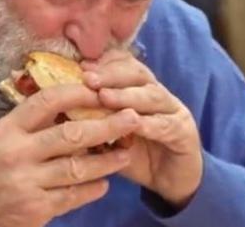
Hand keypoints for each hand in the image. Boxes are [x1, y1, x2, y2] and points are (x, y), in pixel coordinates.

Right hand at [0, 85, 140, 226]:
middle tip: (133, 117)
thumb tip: (76, 98)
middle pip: (71, 134)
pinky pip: (73, 196)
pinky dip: (93, 189)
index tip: (104, 88)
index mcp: (8, 130)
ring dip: (108, 160)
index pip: (47, 101)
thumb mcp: (0, 138)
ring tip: (127, 152)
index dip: (79, 92)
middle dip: (107, 125)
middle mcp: (17, 153)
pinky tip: (105, 183)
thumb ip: (33, 122)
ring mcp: (26, 183)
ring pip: (78, 167)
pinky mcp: (34, 209)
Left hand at [82, 50, 202, 208]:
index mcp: (141, 91)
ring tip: (104, 97)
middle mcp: (159, 95)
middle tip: (88, 78)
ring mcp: (175, 112)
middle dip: (112, 74)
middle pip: (138, 75)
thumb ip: (94, 123)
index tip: (81, 67)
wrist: (173, 181)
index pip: (126, 66)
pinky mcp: (184, 133)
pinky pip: (166, 125)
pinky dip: (149, 124)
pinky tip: (133, 124)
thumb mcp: (111, 137)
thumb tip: (60, 113)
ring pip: (152, 96)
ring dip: (127, 95)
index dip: (106, 63)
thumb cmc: (138, 156)